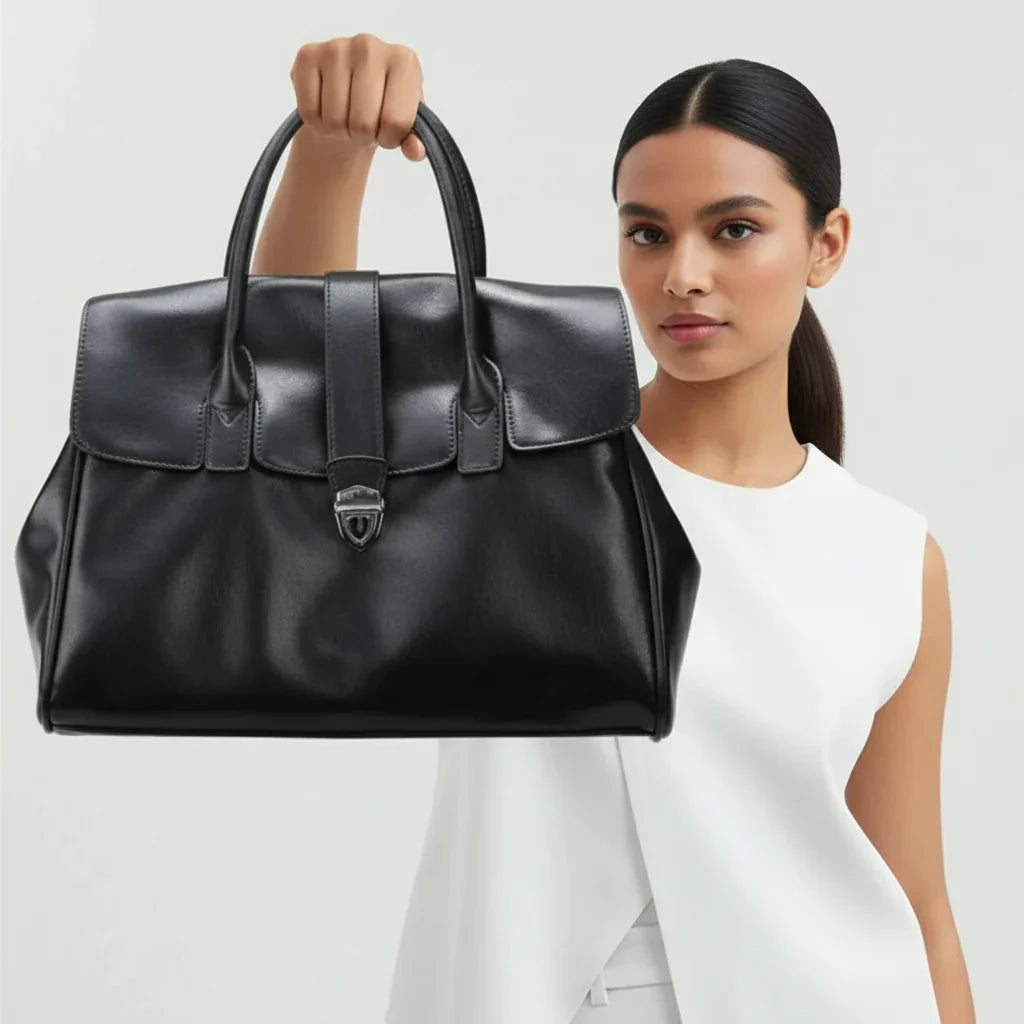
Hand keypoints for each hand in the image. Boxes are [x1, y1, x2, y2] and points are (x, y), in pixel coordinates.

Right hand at [289, 32, 426, 160]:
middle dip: (363, 137)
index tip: (387, 131)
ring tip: (347, 118)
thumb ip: (415, 139)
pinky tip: (326, 109)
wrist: (351, 93)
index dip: (389, 139)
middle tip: (364, 127)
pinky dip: (317, 123)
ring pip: (335, 120)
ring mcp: (337, 47)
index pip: (396, 121)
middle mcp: (370, 46)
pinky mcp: (308, 55)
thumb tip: (415, 151)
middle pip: (363, 123)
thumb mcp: (407, 122)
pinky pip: (310, 111)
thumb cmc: (383, 107)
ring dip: (340, 131)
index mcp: (404, 61)